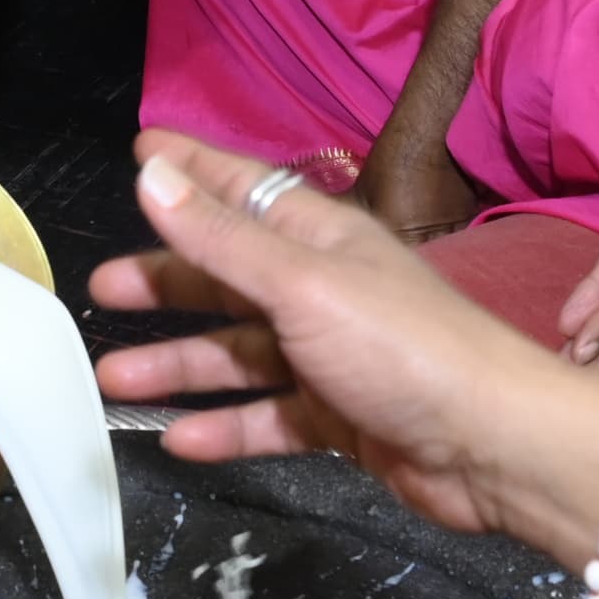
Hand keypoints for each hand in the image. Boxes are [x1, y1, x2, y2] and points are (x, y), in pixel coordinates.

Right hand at [90, 131, 598, 544]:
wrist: (494, 444)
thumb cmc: (404, 348)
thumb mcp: (301, 285)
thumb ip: (222, 238)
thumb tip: (153, 174)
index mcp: (321, 238)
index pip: (243, 191)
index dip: (192, 171)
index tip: (140, 153)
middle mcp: (324, 289)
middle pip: (230, 275)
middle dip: (168, 280)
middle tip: (103, 289)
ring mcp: (333, 355)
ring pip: (241, 352)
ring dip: (181, 363)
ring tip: (114, 380)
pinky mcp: (341, 417)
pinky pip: (269, 416)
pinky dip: (226, 425)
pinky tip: (180, 439)